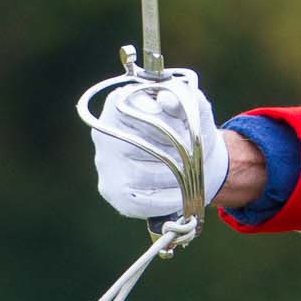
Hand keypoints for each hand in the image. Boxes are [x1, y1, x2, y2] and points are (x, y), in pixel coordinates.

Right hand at [90, 72, 227, 219]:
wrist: (192, 159)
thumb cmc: (190, 129)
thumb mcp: (196, 109)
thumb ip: (186, 99)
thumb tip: (167, 99)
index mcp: (121, 104)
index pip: (146, 115)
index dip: (174, 125)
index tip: (187, 130)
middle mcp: (104, 133)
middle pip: (145, 146)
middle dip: (178, 152)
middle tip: (192, 154)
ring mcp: (104, 164)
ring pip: (147, 175)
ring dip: (177, 176)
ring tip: (188, 171)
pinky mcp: (111, 191)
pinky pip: (143, 201)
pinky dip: (170, 198)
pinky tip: (181, 191)